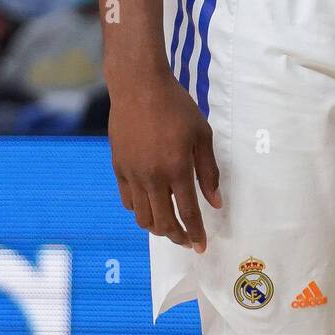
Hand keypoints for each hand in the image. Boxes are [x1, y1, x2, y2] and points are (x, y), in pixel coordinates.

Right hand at [108, 70, 220, 250]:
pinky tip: (150, 205)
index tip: (201, 247)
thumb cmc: (176, 106)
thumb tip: (215, 202)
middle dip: (177, 237)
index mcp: (177, 169)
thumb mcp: (201, 134)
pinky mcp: (119, 168)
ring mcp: (132, 174)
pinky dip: (140, 210)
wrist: (139, 87)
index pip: (188, 213)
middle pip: (163, 223)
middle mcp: (153, 177)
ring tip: (169, 226)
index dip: (195, 234)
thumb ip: (208, 171)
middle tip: (187, 240)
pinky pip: (128, 201)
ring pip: (142, 217)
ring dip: (157, 228)